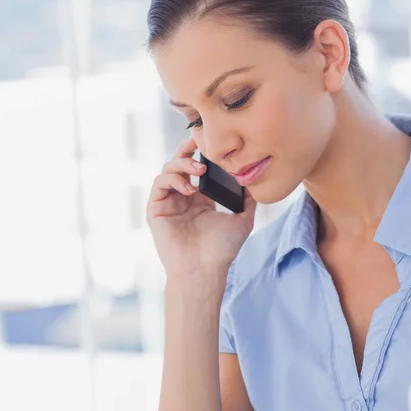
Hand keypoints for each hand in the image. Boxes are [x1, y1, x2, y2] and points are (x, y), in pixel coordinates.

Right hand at [147, 137, 256, 288]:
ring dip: (182, 164)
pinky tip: (189, 189)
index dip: (200, 153)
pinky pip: (159, 184)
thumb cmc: (221, 250)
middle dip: (186, 149)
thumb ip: (248, 200)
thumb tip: (255, 181)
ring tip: (200, 170)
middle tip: (199, 141)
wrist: (204, 270)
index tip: (211, 141)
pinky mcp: (156, 210)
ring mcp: (168, 203)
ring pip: (167, 170)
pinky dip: (173, 180)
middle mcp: (182, 198)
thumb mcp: (242, 220)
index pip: (196, 168)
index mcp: (200, 199)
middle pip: (178, 163)